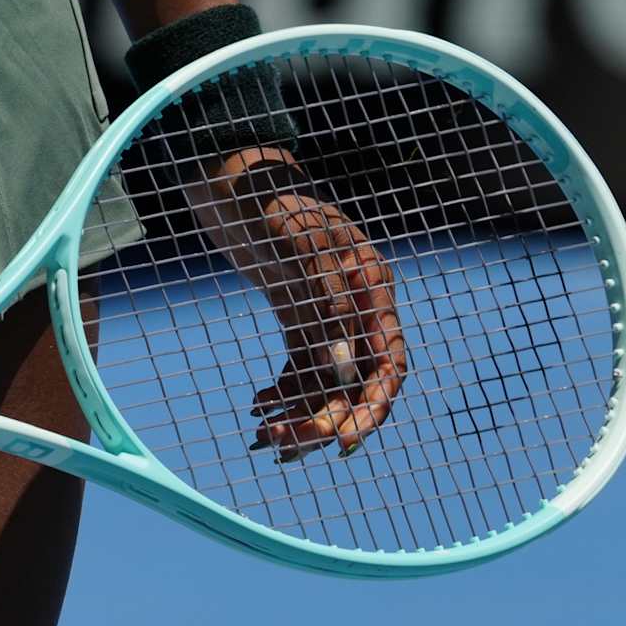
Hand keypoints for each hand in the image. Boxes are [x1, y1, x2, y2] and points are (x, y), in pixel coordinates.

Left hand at [184, 147, 407, 460]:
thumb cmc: (271, 199)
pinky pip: (302, 371)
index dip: (374, 406)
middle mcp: (357, 307)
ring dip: (301, 415)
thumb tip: (341, 367)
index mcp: (371, 286)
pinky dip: (284, 394)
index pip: (388, 360)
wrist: (237, 183)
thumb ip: (323, 298)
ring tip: (265, 436)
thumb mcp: (298, 240)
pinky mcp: (301, 320)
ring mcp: (329, 316)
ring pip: (327, 384)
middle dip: (325, 418)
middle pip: (356, 382)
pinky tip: (257, 406)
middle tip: (284, 442)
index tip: (346, 441)